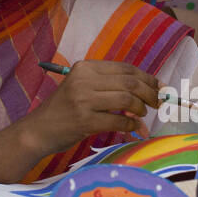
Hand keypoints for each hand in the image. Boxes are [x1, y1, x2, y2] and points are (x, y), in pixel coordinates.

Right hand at [23, 60, 161, 152]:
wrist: (38, 129)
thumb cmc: (65, 109)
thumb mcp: (82, 87)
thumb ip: (109, 85)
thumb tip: (147, 89)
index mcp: (86, 67)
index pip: (125, 68)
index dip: (147, 77)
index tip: (159, 87)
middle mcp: (84, 80)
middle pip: (129, 82)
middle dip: (149, 93)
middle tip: (157, 103)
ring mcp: (83, 100)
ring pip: (126, 100)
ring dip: (140, 109)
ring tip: (142, 115)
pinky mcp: (84, 121)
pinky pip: (118, 121)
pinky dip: (131, 125)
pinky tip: (134, 127)